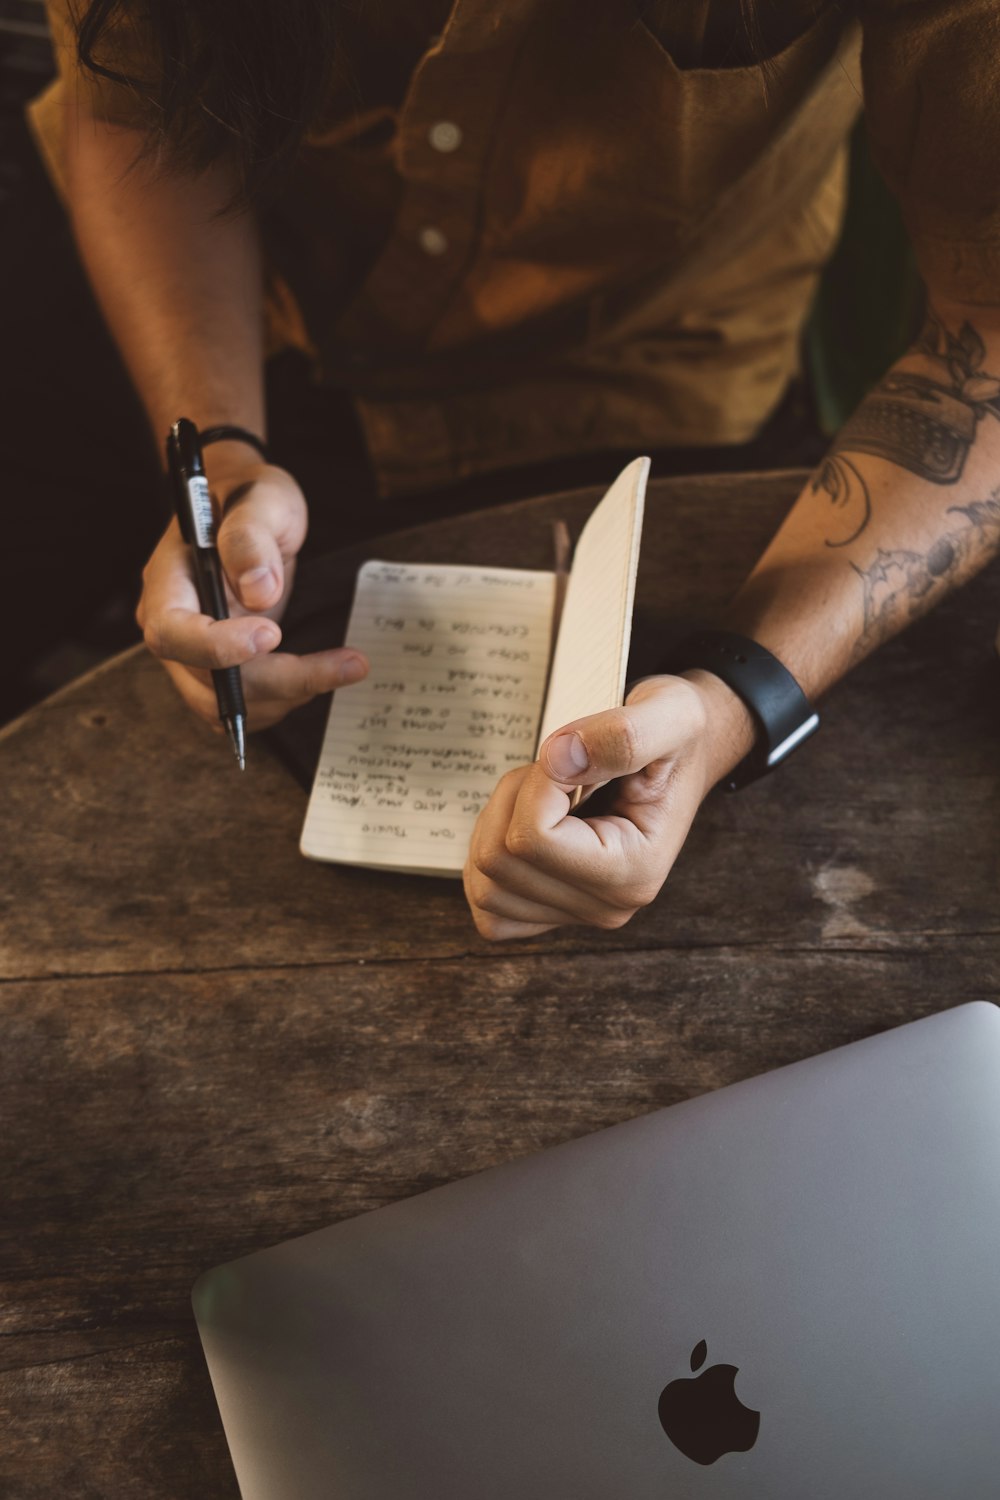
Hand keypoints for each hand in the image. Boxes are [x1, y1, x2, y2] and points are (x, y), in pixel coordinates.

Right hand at [137, 455, 367, 729]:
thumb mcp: (262, 499)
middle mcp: (171, 625)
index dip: (218, 646)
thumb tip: (260, 592)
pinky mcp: (217, 670)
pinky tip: (320, 675)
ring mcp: (191, 654)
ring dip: (286, 697)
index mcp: (168, 581)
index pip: (172, 631)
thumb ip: (252, 537)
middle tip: (347, 664)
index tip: (273, 633)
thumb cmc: (250, 497)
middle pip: (206, 681)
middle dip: (279, 681)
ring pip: (225, 706)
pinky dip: (282, 702)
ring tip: (341, 666)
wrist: (248, 510)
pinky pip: (240, 706)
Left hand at [463, 673, 753, 939]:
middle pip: (499, 861)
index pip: (533, 838)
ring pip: (485, 884)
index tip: (571, 756)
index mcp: (635, 870)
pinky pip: (489, 910)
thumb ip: (622, 736)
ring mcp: (578, 915)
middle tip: (557, 771)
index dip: (535, 784)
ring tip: (543, 797)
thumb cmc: (677, 738)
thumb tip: (559, 758)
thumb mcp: (670, 715)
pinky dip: (487, 868)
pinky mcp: (553, 913)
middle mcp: (608, 906)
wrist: (685, 756)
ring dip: (496, 826)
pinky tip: (521, 830)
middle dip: (512, 800)